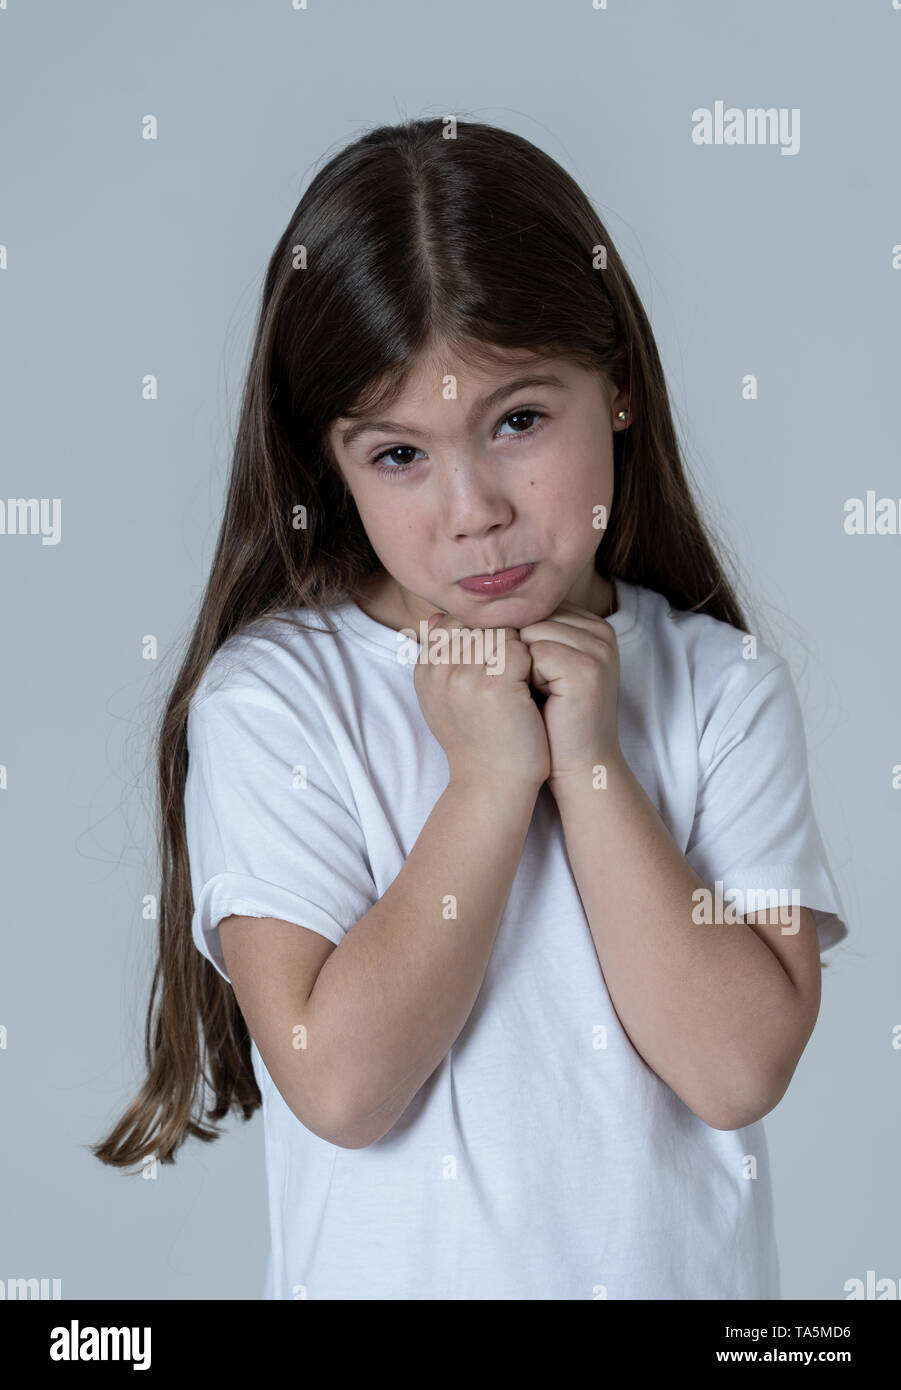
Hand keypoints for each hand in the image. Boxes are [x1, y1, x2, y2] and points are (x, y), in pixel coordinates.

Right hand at [413, 611, 550, 791]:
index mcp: (425, 669)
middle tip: (513, 680)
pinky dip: (534, 667)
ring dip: (520, 654)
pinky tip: (529, 694)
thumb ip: (442, 657)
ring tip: (520, 688)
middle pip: (481, 622)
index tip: (493, 672)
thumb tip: (439, 615)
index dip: (483, 639)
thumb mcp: (447, 697)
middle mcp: (439, 667)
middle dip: (503, 642)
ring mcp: (465, 673)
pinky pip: (522, 648)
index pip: (457, 621)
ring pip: (503, 631)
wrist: (493, 784)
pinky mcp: (494, 681)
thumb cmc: (479, 741)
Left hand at [517, 600, 621, 796]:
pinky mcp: (588, 667)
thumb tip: (436, 616)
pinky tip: (543, 701)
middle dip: (512, 652)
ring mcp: (597, 646)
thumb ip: (501, 636)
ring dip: (518, 665)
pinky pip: (536, 653)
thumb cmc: (544, 719)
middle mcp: (597, 628)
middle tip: (529, 687)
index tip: (515, 672)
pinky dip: (528, 679)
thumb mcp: (523, 669)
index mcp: (585, 623)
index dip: (508, 640)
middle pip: (527, 615)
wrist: (576, 766)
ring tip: (537, 694)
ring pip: (528, 631)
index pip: (527, 607)